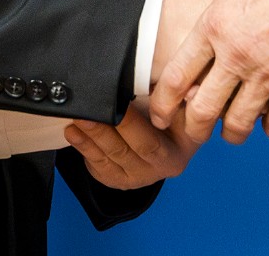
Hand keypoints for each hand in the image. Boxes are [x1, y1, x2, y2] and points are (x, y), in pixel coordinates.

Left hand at [64, 104, 199, 190]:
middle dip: (107, 129)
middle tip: (87, 111)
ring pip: (113, 159)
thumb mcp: (186, 96)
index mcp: (184, 146)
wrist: (168, 127)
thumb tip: (194, 88)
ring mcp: (141, 177)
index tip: (116, 104)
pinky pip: (101, 169)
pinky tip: (74, 134)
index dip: (133, 123)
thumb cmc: (175, 104)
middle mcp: (164, 166)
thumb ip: (186, 92)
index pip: (156, 136)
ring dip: (92, 138)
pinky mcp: (121, 180)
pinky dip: (85, 150)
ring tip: (77, 118)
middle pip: (132, 150)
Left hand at [150, 0, 268, 144]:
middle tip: (193, 131)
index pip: (178, 74)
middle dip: (194, 127)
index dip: (162, 100)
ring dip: (234, 131)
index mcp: (218, 26)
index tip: (158, 112)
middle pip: (204, 109)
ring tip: (233, 130)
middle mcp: (239, 57)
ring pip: (241, 122)